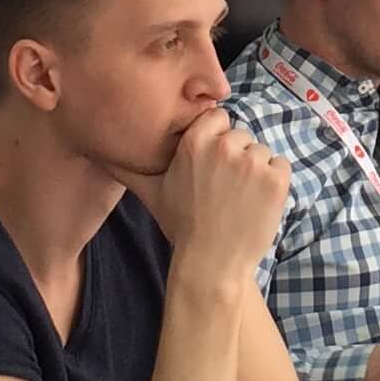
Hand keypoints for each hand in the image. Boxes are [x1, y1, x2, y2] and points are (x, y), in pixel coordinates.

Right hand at [139, 106, 290, 288]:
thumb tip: (98, 151)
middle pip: (241, 136)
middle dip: (236, 159)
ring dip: (256, 172)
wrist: (212, 263)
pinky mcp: (276, 179)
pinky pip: (281, 166)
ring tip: (239, 200)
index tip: (212, 166)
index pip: (218, 117)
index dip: (217, 140)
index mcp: (194, 143)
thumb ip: (128, 167)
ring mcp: (252, 162)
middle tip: (223, 191)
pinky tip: (256, 204)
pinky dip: (274, 184)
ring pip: (261, 152)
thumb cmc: (182, 226)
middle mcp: (224, 147)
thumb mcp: (152, 191)